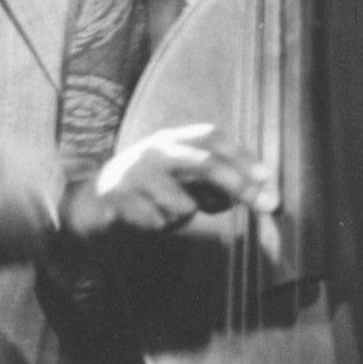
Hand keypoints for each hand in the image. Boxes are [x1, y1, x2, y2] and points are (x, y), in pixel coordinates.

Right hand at [60, 123, 278, 238]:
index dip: (241, 154)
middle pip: (203, 163)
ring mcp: (137, 174)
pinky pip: (161, 223)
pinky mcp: (122, 200)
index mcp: (172, 138)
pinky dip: (163, 226)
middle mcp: (155, 150)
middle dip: (236, 184)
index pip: (211, 136)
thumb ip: (214, 181)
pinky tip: (148, 215)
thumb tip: (255, 193)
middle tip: (266, 204)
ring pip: (184, 205)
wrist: (95, 196)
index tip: (267, 176)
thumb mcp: (181, 174)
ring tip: (167, 210)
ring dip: (186, 216)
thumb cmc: (151, 185)